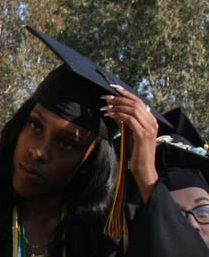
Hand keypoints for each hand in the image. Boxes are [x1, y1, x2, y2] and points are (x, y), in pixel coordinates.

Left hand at [102, 85, 158, 202]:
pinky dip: (118, 115)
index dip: (126, 93)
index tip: (114, 88)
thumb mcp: (132, 134)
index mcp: (151, 120)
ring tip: (104, 108)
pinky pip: (129, 119)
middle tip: (104, 98)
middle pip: (135, 103)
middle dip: (118, 98)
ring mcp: (149, 128)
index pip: (139, 101)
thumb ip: (128, 123)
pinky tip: (109, 116)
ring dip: (116, 107)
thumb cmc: (136, 153)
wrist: (144, 168)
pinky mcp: (142, 134)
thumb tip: (116, 112)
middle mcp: (152, 122)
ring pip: (132, 109)